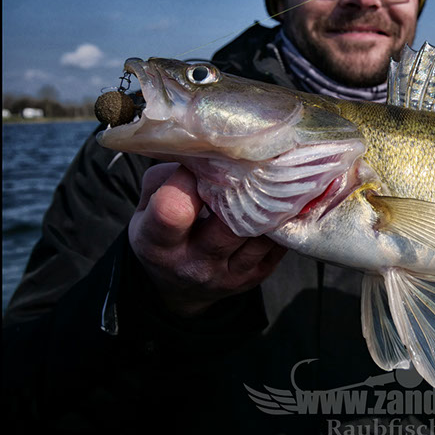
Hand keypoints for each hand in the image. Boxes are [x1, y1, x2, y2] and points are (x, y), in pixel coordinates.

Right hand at [129, 163, 287, 315]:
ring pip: (260, 235)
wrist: (177, 281)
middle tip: (250, 165)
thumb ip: (170, 176)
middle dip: (241, 190)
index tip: (199, 165)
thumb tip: (209, 153)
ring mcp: (227, 275)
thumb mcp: (148, 204)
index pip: (173, 212)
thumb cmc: (164, 230)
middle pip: (228, 223)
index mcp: (157, 244)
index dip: (188, 182)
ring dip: (271, 205)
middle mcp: (192, 264)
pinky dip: (284, 221)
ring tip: (275, 178)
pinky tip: (284, 202)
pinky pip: (278, 245)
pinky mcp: (255, 277)